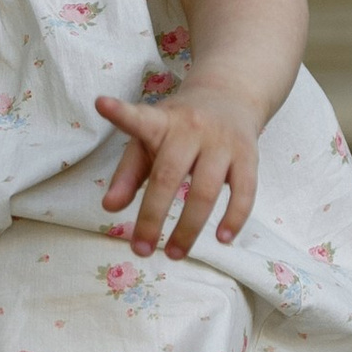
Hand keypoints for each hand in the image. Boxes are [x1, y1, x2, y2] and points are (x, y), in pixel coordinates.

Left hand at [95, 82, 264, 256]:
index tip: (102, 104)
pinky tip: (222, 239)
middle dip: (152, 216)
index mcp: (160, 121)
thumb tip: (109, 208)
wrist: (229, 96)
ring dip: (189, 228)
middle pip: (168, 175)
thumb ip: (127, 173)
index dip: (120, 114)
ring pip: (205, 191)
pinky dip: (234, 218)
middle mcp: (191, 128)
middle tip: (140, 250)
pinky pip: (244, 191)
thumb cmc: (179, 126)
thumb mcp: (149, 139)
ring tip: (174, 254)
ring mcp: (222, 142)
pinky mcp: (249, 156)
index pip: (139, 119)